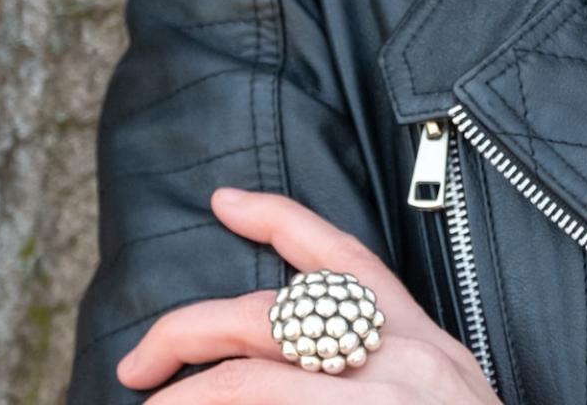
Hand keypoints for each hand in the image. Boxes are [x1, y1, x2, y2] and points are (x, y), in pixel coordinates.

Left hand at [116, 187, 501, 403]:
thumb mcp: (444, 393)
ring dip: (184, 393)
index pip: (344, 260)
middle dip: (188, 329)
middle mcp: (403, 362)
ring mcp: (382, 402)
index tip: (224, 201)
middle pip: (272, 315)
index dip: (279, 219)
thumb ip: (384, 366)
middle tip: (141, 363)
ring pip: (250, 376)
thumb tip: (304, 359)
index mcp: (424, 341)